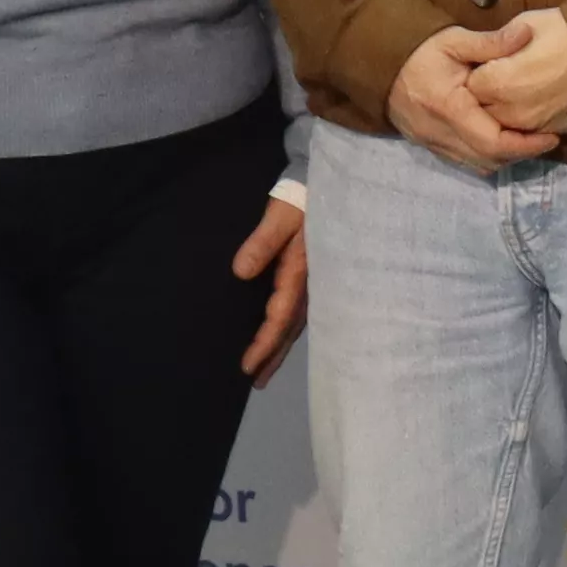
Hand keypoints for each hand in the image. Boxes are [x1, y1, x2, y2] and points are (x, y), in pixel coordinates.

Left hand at [234, 196, 309, 379]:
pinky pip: (297, 311)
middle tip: (255, 382)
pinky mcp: (310, 276)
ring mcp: (312, 282)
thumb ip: (262, 242)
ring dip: (279, 347)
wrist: (326, 184)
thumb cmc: (300, 199)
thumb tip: (240, 271)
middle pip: (289, 329)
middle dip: (272, 356)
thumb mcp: (280, 215)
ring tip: (264, 370)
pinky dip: (285, 329)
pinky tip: (278, 337)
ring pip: (295, 323)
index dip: (263, 343)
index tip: (247, 365)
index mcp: (298, 273)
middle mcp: (308, 284)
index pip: (279, 317)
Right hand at [391, 23, 562, 167]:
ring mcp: (433, 143)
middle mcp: (440, 133)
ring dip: (506, 158)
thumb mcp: (454, 39)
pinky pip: (465, 162)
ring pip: (478, 165)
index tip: (552, 136)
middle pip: (489, 159)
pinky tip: (503, 141)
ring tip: (528, 140)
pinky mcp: (430, 146)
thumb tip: (527, 34)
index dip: (526, 145)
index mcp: (449, 108)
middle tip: (546, 139)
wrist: (380, 63)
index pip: (493, 142)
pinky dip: (488, 157)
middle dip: (521, 154)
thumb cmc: (421, 50)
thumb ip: (491, 41)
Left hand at [463, 8, 566, 141]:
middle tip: (503, 75)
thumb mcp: (525, 24)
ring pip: (504, 125)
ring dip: (505, 110)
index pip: (470, 85)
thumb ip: (497, 45)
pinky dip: (527, 120)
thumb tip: (488, 55)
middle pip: (484, 109)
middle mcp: (510, 111)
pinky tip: (537, 100)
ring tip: (521, 89)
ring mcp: (533, 126)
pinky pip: (528, 132)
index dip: (479, 71)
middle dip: (488, 95)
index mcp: (497, 82)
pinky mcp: (553, 132)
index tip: (489, 61)